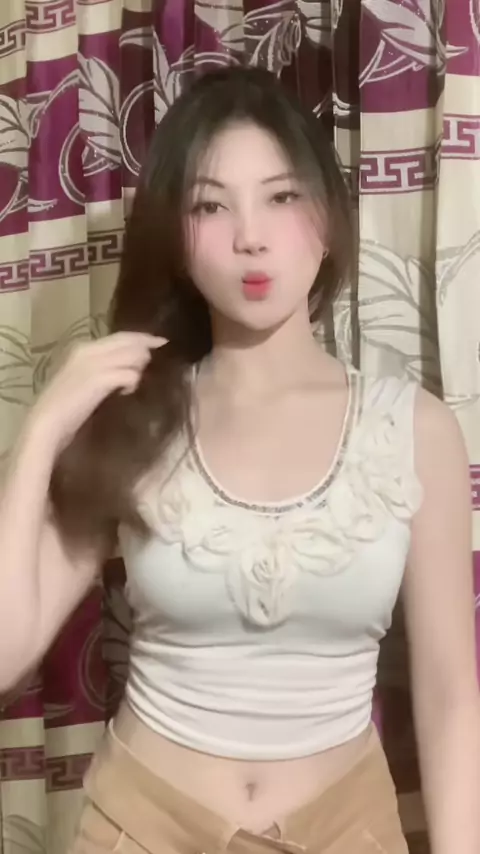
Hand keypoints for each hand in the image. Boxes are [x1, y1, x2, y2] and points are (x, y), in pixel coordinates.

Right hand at [25, 333, 166, 454]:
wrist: (46, 422)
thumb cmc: (63, 407)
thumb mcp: (80, 379)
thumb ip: (100, 368)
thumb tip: (128, 365)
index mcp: (82, 348)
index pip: (119, 336)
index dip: (142, 338)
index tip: (160, 341)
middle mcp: (88, 350)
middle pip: (129, 341)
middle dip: (145, 350)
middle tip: (152, 365)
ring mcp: (94, 363)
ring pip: (133, 355)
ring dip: (138, 369)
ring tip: (130, 385)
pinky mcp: (99, 379)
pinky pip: (130, 374)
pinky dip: (132, 383)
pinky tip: (125, 393)